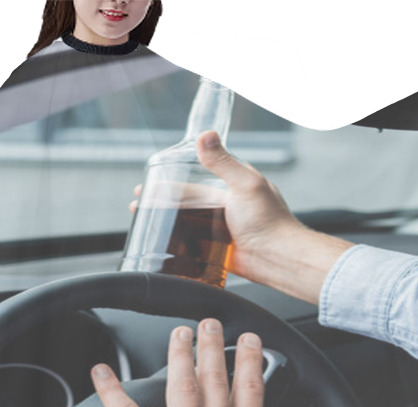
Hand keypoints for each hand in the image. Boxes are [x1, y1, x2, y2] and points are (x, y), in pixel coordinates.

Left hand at [90, 318, 348, 406]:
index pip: (249, 387)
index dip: (249, 359)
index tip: (248, 339)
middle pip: (214, 376)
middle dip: (211, 345)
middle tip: (209, 323)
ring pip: (180, 383)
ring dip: (178, 354)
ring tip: (178, 333)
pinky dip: (111, 391)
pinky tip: (101, 372)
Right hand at [129, 131, 354, 305]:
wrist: (278, 258)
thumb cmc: (270, 222)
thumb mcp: (245, 184)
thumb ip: (224, 162)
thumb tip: (205, 136)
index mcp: (234, 185)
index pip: (197, 177)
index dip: (173, 178)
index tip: (152, 179)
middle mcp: (226, 206)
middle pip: (187, 201)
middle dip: (162, 201)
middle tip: (139, 202)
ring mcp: (221, 229)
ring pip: (187, 222)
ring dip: (165, 221)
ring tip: (143, 220)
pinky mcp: (218, 250)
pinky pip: (194, 245)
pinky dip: (177, 243)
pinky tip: (162, 243)